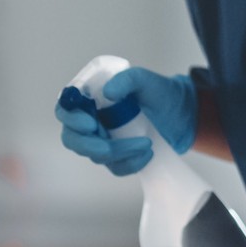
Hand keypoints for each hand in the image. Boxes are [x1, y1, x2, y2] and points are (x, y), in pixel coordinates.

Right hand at [54, 67, 196, 175]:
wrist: (180, 114)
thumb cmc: (158, 92)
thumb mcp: (145, 80)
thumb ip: (127, 80)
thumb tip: (109, 92)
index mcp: (89, 99)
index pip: (65, 109)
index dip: (70, 118)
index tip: (90, 123)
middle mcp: (90, 120)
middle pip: (72, 139)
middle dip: (89, 146)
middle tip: (108, 147)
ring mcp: (102, 140)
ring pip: (95, 156)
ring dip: (118, 153)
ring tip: (146, 143)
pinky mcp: (117, 157)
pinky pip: (115, 167)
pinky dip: (130, 164)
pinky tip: (148, 154)